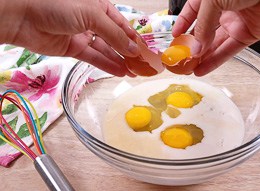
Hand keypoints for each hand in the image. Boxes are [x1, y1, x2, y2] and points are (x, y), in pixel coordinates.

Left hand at [0, 0, 139, 76]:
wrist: (23, 16)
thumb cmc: (57, 5)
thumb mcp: (92, 15)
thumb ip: (114, 34)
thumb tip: (133, 49)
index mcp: (99, 6)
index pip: (122, 25)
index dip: (134, 38)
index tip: (146, 52)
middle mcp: (92, 21)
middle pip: (115, 39)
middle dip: (129, 52)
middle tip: (142, 66)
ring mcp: (82, 35)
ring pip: (106, 50)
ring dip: (120, 61)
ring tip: (134, 73)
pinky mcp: (73, 49)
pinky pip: (94, 58)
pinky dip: (107, 65)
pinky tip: (120, 72)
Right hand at [172, 0, 259, 75]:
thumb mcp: (213, 1)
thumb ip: (202, 24)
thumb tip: (195, 46)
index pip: (193, 11)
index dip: (183, 23)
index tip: (175, 37)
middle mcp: (224, 8)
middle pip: (204, 30)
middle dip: (192, 44)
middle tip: (181, 57)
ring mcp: (236, 22)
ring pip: (215, 43)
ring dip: (202, 56)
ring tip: (189, 68)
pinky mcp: (248, 35)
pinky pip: (229, 50)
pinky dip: (216, 61)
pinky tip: (204, 68)